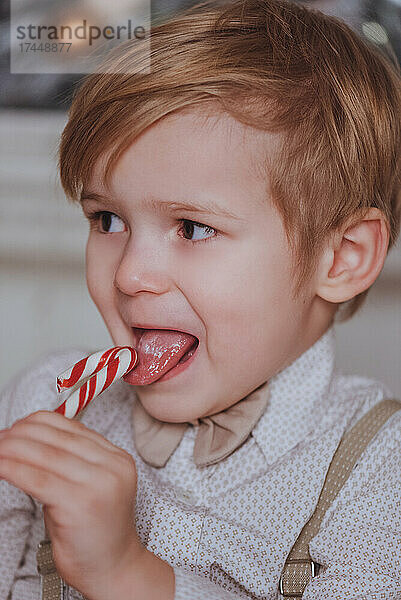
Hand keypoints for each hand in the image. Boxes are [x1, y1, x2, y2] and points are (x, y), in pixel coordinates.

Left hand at [0, 410, 143, 597]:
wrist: (113, 569)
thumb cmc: (95, 531)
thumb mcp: (88, 487)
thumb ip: (71, 462)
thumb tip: (30, 440)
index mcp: (117, 458)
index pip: (73, 428)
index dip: (39, 423)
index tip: (18, 427)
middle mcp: (112, 467)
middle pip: (58, 439)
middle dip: (22, 434)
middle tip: (0, 438)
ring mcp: (98, 484)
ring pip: (45, 455)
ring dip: (13, 449)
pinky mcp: (80, 503)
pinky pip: (38, 478)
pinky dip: (13, 469)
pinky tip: (0, 466)